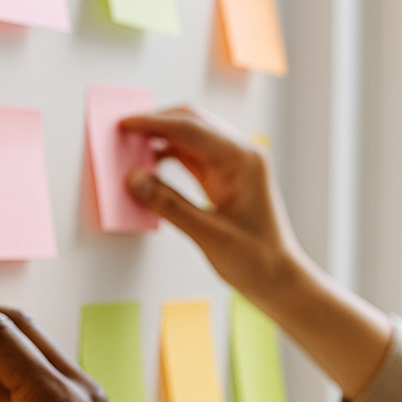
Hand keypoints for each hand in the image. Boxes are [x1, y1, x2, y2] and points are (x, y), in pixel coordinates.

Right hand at [122, 106, 392, 400]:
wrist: (280, 278)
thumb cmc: (256, 259)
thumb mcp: (208, 234)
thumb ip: (169, 205)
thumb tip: (135, 180)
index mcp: (242, 159)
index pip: (191, 129)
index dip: (154, 124)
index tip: (124, 123)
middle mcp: (240, 154)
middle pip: (192, 122)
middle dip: (156, 123)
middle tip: (122, 131)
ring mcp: (233, 163)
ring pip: (189, 137)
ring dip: (160, 138)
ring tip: (130, 149)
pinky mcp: (224, 177)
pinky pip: (191, 156)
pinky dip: (168, 156)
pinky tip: (149, 166)